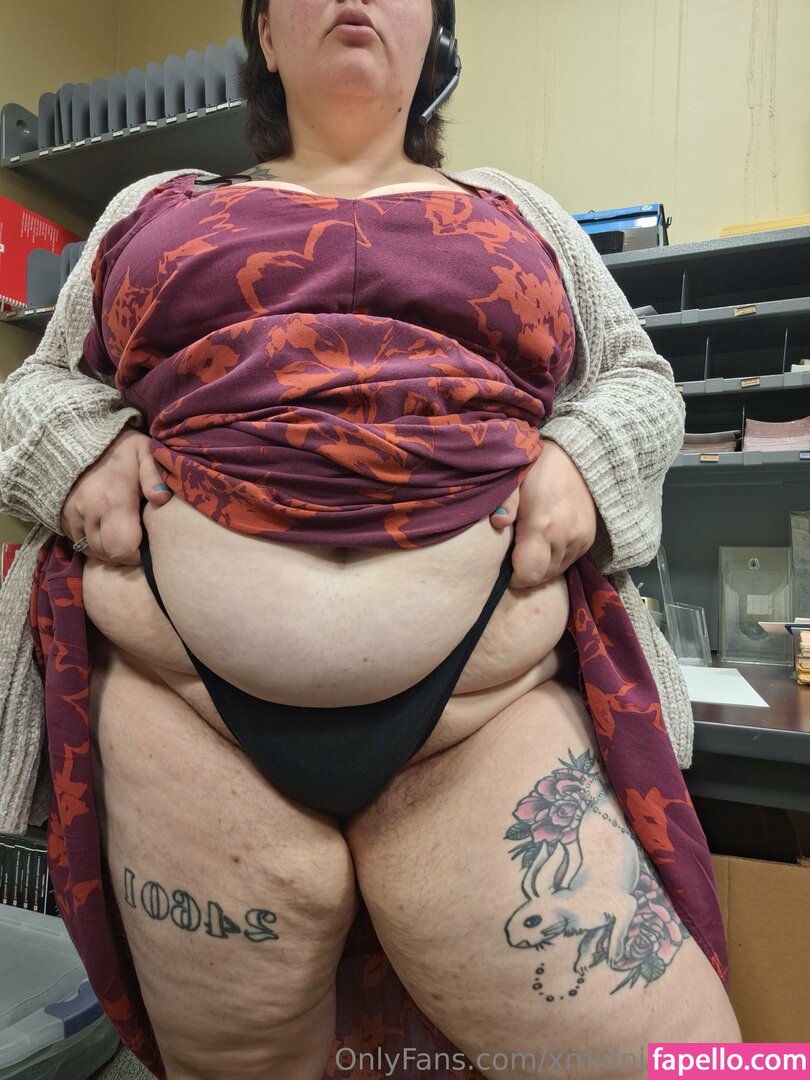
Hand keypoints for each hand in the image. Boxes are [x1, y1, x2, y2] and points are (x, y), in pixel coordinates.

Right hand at [59, 427, 172, 564]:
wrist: (81, 436)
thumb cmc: (122, 448)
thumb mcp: (145, 453)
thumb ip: (154, 475)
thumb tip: (162, 498)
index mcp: (113, 500)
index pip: (121, 548)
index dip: (136, 554)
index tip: (146, 546)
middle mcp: (89, 511)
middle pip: (106, 554)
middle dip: (124, 554)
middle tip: (137, 541)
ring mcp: (72, 514)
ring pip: (90, 551)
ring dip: (108, 550)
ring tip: (123, 535)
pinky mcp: (62, 515)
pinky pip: (77, 542)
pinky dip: (92, 543)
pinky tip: (106, 531)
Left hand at [489, 441, 597, 587]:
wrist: (577, 457)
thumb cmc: (537, 467)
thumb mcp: (515, 478)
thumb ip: (505, 501)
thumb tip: (498, 522)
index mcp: (542, 525)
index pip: (528, 574)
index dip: (513, 576)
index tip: (503, 566)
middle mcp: (565, 538)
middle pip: (541, 576)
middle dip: (524, 571)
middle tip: (512, 554)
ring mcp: (580, 540)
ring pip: (555, 572)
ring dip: (539, 566)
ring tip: (527, 547)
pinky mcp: (589, 540)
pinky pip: (567, 563)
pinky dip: (553, 559)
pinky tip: (543, 543)